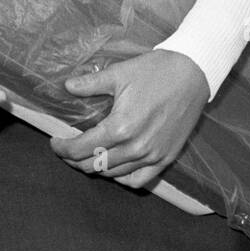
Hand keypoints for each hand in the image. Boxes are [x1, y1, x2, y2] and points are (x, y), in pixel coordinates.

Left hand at [50, 50, 209, 189]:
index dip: (62, 148)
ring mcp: (152, 155)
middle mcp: (135, 147)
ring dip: (96, 167)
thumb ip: (90, 84)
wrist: (194, 72)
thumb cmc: (157, 70)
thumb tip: (67, 86)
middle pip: (94, 165)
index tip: (55, 142)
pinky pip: (138, 180)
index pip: (81, 149)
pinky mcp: (166, 157)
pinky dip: (122, 178)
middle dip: (75, 160)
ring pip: (113, 174)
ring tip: (89, 156)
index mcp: (120, 127)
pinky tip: (115, 169)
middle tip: (68, 150)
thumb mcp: (121, 73)